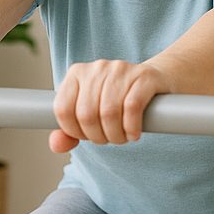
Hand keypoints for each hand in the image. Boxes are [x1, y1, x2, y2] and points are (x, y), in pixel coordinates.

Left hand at [49, 59, 169, 152]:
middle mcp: (97, 68)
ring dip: (116, 135)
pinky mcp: (144, 76)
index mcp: (77, 73)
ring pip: (109, 112)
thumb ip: (70, 131)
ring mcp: (121, 69)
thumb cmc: (119, 100)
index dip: (74, 131)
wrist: (157, 81)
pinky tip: (134, 133)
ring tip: (122, 138)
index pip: (62, 109)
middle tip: (109, 139)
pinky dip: (131, 127)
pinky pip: (132, 107)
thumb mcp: (91, 113)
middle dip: (97, 136)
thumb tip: (56, 145)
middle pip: (86, 114)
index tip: (87, 137)